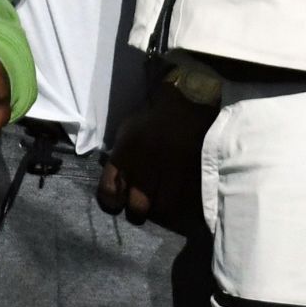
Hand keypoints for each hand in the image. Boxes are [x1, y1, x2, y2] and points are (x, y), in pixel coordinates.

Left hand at [97, 81, 217, 234]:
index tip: (119, 202)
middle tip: (145, 204)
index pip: (110, 191)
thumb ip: (119, 158)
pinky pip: (186, 199)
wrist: (191, 97)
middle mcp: (147, 160)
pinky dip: (182, 202)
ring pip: (163, 207)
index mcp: (127, 149)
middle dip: (139, 210)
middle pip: (138, 207)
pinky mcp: (196, 169)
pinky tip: (180, 194)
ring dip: (162, 208)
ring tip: (164, 200)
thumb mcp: (129, 130)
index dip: (113, 202)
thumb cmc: (155, 118)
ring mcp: (174, 166)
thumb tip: (114, 188)